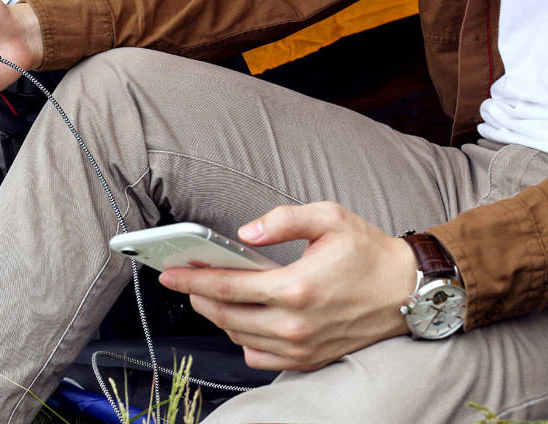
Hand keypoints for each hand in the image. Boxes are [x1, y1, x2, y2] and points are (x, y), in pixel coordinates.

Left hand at [158, 202, 416, 370]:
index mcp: (296, 287)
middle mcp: (296, 324)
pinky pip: (259, 358)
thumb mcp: (328, 217)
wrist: (407, 291)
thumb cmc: (367, 252)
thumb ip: (281, 220)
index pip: (228, 287)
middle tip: (182, 281)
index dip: (193, 280)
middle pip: (226, 316)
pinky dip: (242, 340)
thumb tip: (243, 233)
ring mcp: (302, 347)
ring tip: (208, 295)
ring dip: (217, 317)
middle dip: (197, 297)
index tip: (170, 273)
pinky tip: (241, 319)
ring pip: (239, 337)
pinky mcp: (309, 359)